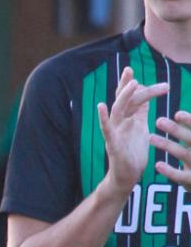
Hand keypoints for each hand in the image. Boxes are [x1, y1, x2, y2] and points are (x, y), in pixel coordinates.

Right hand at [99, 67, 167, 196]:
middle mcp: (119, 123)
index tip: (132, 70)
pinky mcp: (113, 144)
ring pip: (118, 110)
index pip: (129, 97)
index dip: (129, 83)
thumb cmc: (133, 153)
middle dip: (126, 84)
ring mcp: (114, 132)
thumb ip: (140, 112)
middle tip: (130, 70)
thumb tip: (145, 96)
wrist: (127, 176)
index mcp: (127, 118)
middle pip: (123, 99)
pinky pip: (107, 129)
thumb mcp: (140, 128)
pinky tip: (101, 106)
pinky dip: (103, 118)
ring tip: (132, 83)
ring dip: (124, 96)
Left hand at [154, 109, 190, 187]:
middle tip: (158, 121)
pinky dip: (170, 171)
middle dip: (175, 130)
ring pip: (182, 154)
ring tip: (150, 138)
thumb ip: (186, 133)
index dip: (189, 121)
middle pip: (190, 138)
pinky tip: (158, 165)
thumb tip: (177, 115)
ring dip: (166, 145)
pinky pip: (180, 176)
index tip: (177, 114)